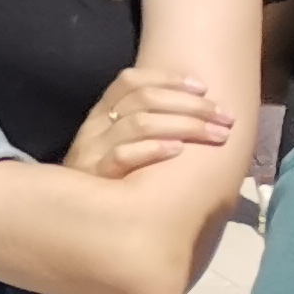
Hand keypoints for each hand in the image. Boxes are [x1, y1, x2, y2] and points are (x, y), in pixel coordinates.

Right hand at [64, 66, 235, 179]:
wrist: (69, 215)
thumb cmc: (105, 179)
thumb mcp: (115, 146)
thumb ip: (143, 128)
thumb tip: (196, 116)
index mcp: (101, 113)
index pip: (130, 81)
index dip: (166, 78)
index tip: (202, 86)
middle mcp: (96, 126)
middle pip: (143, 100)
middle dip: (190, 105)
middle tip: (225, 117)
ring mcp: (94, 149)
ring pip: (139, 123)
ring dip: (185, 125)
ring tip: (216, 135)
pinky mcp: (97, 175)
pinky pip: (123, 155)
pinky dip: (153, 149)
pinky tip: (179, 151)